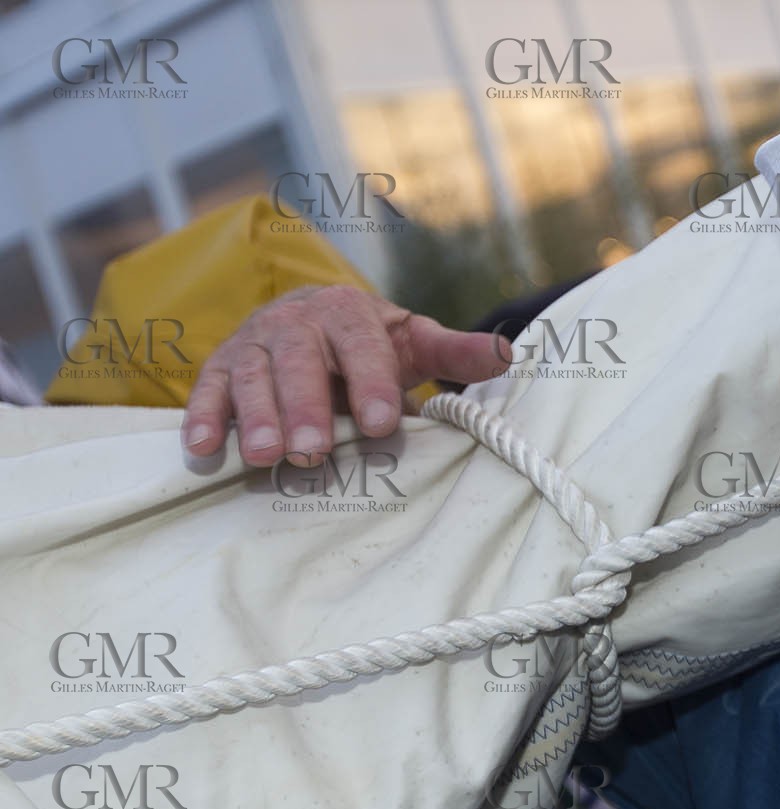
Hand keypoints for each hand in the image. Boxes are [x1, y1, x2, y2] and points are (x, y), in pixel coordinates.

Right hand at [181, 285, 509, 467]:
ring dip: (256, 416)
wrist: (309, 322)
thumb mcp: (414, 344)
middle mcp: (297, 321)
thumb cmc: (369, 345)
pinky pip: (208, 388)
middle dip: (308, 406)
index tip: (382, 423)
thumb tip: (510, 353)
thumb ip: (455, 352)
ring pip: (252, 375)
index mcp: (350, 313)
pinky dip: (203, 415)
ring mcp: (255, 341)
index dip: (371, 381)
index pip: (362, 344)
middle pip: (299, 359)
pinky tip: (203, 447)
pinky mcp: (221, 366)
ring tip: (266, 456)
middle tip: (315, 451)